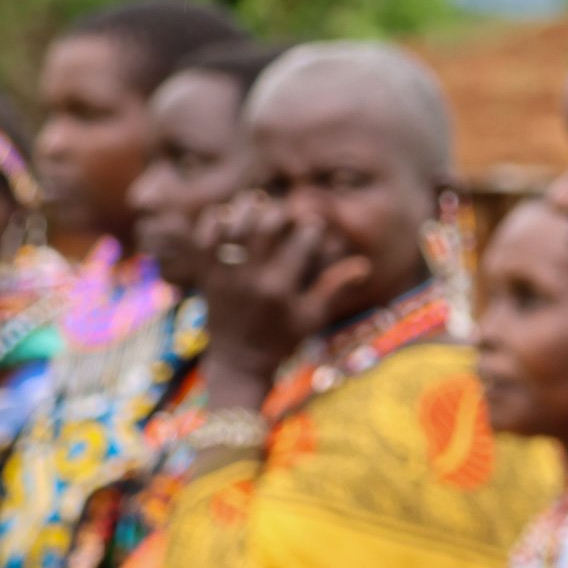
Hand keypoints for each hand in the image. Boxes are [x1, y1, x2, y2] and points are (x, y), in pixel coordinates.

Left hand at [196, 193, 371, 397]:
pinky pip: (202, 239)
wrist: (239, 362)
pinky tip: (227, 217)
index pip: (301, 242)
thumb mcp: (313, 317)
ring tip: (257, 205)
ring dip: (246, 210)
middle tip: (285, 214)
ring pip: (233, 226)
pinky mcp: (206, 276)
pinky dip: (213, 221)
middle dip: (280, 213)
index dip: (312, 227)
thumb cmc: (282, 339)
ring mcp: (225, 276)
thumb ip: (335, 288)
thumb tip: (364, 265)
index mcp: (281, 288)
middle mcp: (252, 279)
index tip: (315, 226)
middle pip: (266, 226)